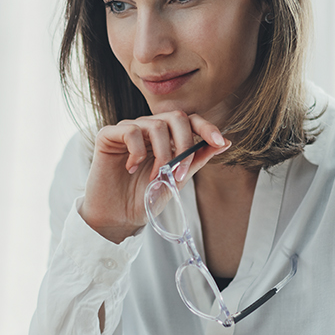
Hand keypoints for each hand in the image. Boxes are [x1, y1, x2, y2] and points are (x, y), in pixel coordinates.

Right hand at [81, 111, 229, 242]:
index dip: (206, 127)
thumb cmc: (144, 198)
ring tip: (154, 178)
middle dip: (184, 144)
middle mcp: (148, 128)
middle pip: (176, 117)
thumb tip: (226, 142)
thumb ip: (197, 159)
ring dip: (162, 155)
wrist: (118, 217)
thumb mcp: (177, 179)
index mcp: (166, 137)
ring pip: (156, 125)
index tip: (219, 142)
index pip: (189, 120)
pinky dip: (137, 152)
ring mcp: (128, 129)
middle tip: (179, 172)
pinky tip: (132, 168)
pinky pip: (131, 130)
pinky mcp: (108, 135)